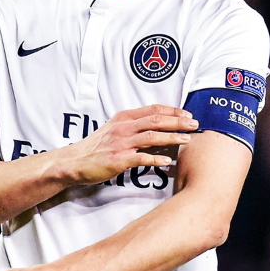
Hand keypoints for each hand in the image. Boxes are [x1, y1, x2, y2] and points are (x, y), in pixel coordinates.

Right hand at [65, 104, 197, 184]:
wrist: (75, 161)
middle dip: (177, 121)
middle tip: (194, 123)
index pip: (152, 109)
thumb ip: (133, 126)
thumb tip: (157, 127)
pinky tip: (168, 161)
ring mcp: (121, 143)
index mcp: (124, 117)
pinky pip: (141, 158)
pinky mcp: (119, 159)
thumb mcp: (113, 129)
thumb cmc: (96, 146)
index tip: (187, 113)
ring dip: (172, 137)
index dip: (172, 110)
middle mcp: (123, 127)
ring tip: (187, 139)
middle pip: (156, 120)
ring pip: (152, 137)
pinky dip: (156, 159)